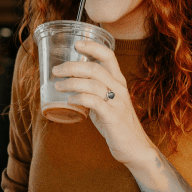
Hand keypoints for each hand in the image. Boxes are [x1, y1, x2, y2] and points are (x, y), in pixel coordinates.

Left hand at [52, 39, 154, 166]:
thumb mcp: (107, 102)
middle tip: (56, 70)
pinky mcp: (113, 117)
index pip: (108, 55)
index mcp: (118, 81)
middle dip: (72, 66)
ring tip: (58, 86)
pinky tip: (69, 100)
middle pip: (94, 68)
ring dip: (71, 82)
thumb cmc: (117, 123)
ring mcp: (117, 102)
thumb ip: (93, 91)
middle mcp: (119, 88)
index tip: (76, 44)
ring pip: (92, 83)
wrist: (134, 147)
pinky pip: (94, 102)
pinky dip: (79, 98)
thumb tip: (70, 83)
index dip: (92, 46)